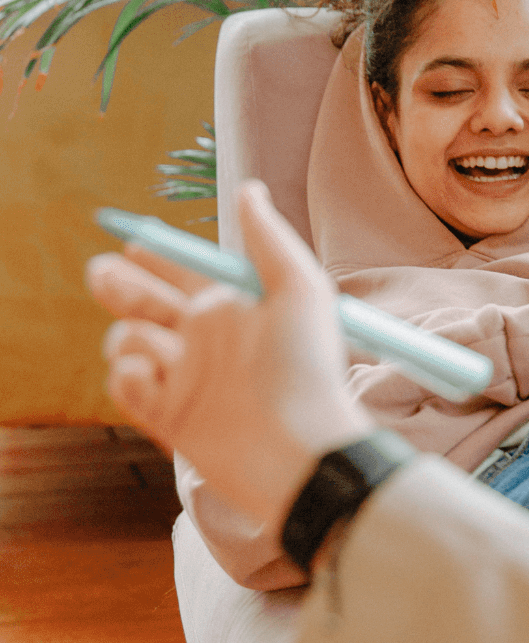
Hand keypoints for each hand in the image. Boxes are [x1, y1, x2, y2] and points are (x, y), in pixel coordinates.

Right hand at [86, 182, 370, 533]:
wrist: (302, 452)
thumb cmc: (310, 371)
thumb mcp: (300, 291)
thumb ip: (269, 239)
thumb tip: (248, 190)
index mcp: (234, 309)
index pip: (185, 273)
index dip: (157, 255)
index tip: (133, 240)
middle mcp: (206, 343)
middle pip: (146, 304)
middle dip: (120, 286)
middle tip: (103, 274)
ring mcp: (185, 380)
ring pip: (129, 342)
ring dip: (132, 336)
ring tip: (159, 349)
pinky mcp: (168, 417)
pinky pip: (127, 385)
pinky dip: (130, 377)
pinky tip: (153, 378)